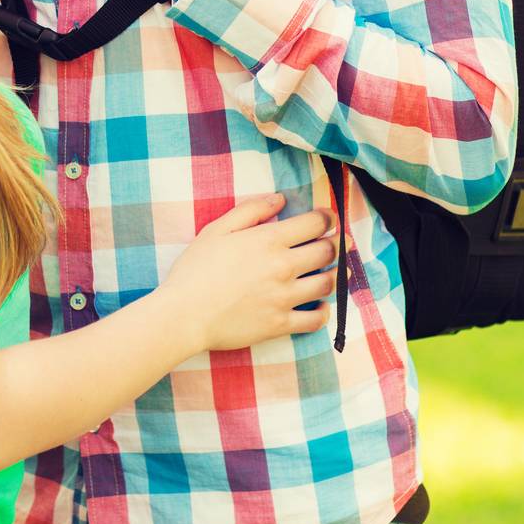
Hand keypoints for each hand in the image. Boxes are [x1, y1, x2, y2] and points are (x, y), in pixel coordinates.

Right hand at [163, 194, 336, 354]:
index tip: (330, 218)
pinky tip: (321, 306)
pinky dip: (324, 312)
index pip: (315, 224)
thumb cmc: (195, 269)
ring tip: (333, 272)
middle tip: (338, 243)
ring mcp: (285, 298)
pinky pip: (316, 320)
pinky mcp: (281, 324)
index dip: (328, 218)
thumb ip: (251, 210)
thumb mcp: (217, 229)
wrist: (185, 314)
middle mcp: (283, 267)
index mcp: (269, 240)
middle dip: (337, 244)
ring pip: (326, 284)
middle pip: (327, 252)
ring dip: (334, 275)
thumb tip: (280, 199)